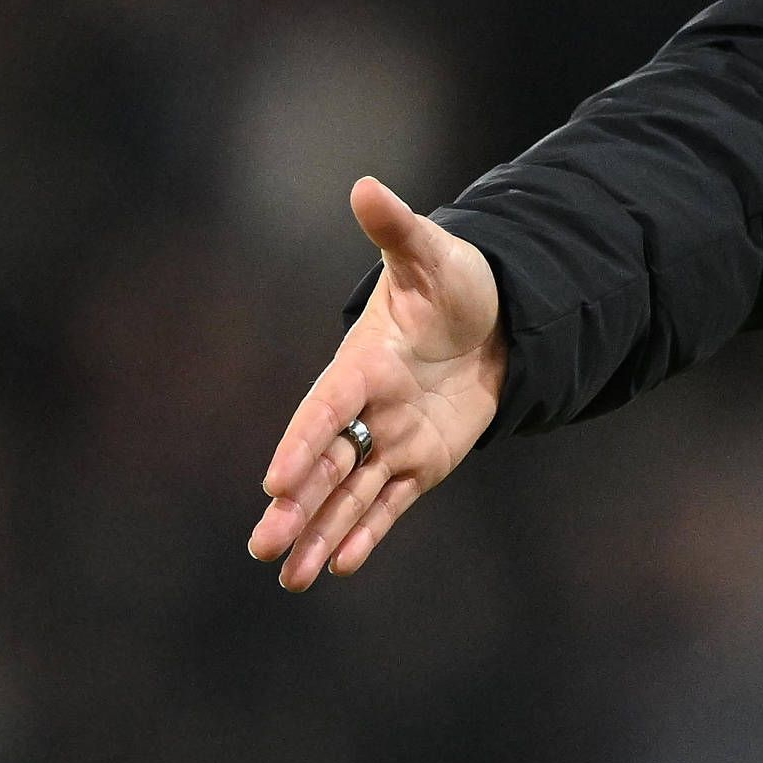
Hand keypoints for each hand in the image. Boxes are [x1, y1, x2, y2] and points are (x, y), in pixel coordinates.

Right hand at [248, 178, 507, 589]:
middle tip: (265, 545)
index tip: (274, 481)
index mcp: (362, 364)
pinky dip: (368, 531)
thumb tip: (367, 186)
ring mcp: (392, 439)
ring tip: (291, 576)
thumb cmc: (457, 283)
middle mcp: (369, 410)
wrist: (497, 317)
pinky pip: (389, 503)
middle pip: (327, 465)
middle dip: (297, 505)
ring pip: (350, 494)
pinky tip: (343, 565)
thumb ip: (399, 230)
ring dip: (322, 532)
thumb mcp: (434, 255)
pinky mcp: (421, 461)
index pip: (325, 409)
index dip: (301, 443)